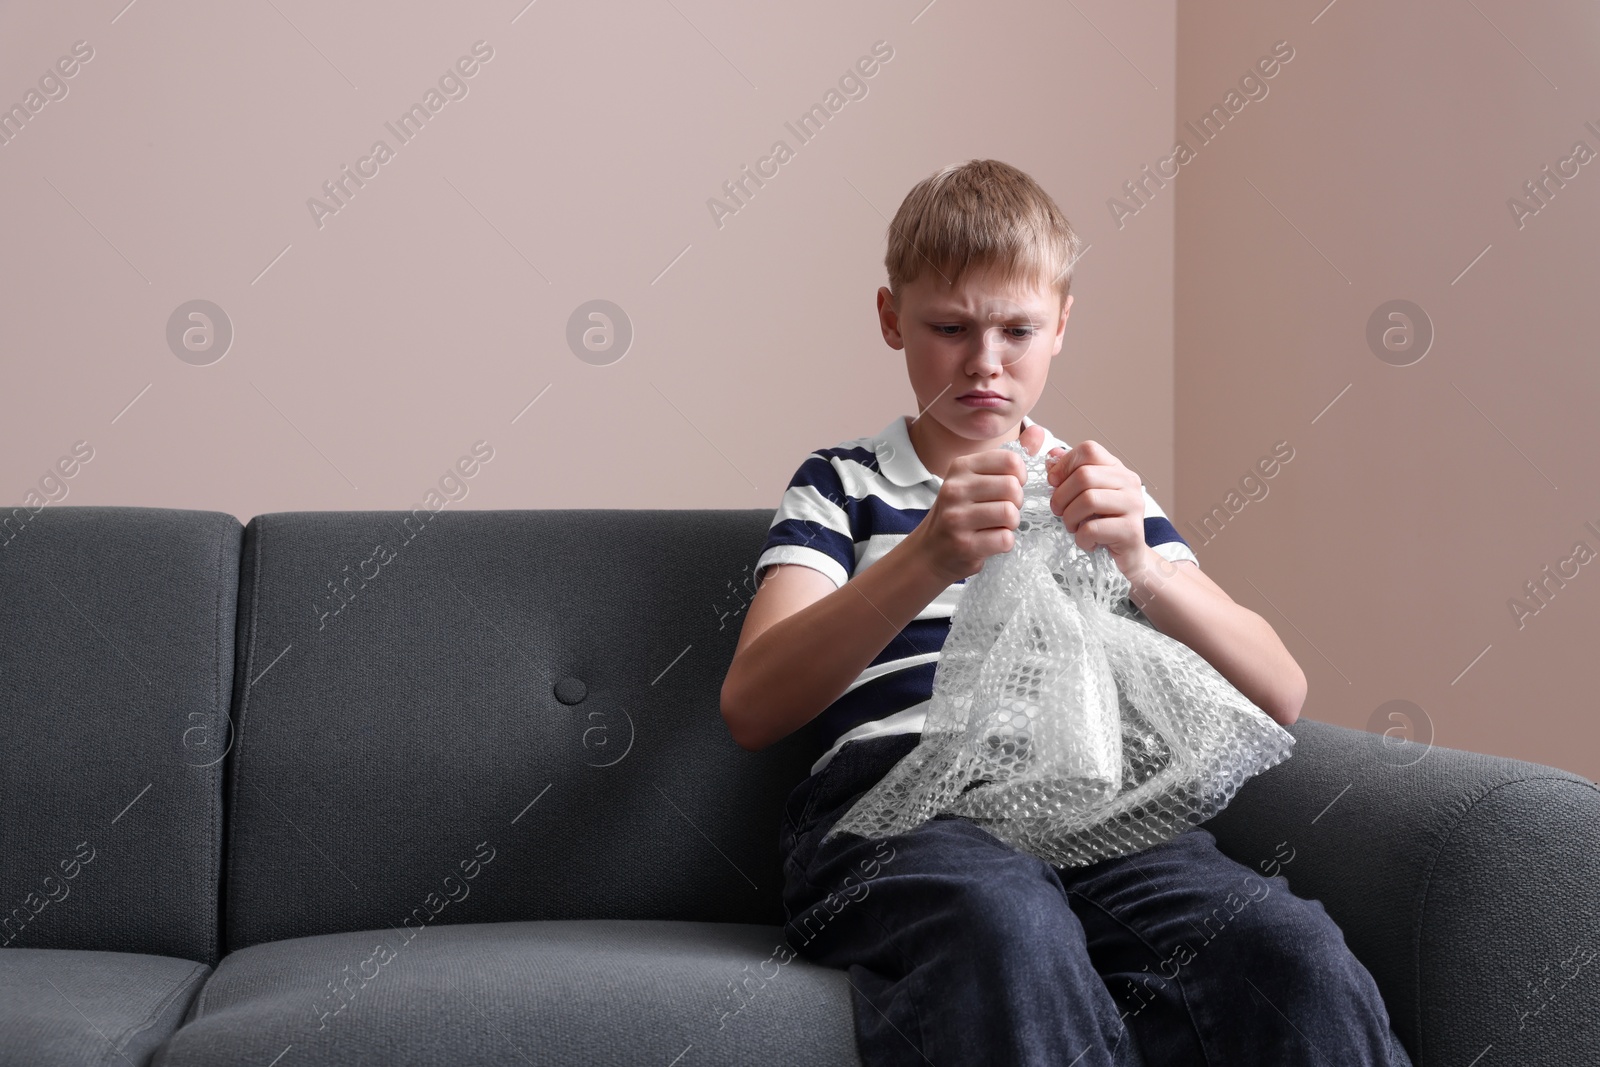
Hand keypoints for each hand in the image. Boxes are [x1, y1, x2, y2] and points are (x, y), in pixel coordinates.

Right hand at [910, 423, 1054, 583]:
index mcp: (961, 467)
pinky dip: (1004, 543)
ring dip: (1011, 524)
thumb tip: (1038, 431)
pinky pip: (1004, 539)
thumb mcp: (977, 479)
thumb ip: (1009, 458)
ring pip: (1010, 514)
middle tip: (1002, 510)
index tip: (1009, 488)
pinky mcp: (963, 544)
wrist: (930, 551)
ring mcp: (957, 517)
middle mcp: (955, 488)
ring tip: (996, 526)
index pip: (1011, 461)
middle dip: (1016, 503)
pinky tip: (990, 541)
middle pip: (1013, 488)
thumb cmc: (960, 512)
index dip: (1019, 477)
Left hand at [1043, 439, 1147, 572]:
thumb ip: (1069, 474)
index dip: (1065, 464)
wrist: (1128, 555)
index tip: (1054, 483)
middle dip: (1061, 496)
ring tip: (1073, 527)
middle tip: (1057, 511)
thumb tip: (1052, 455)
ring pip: (1088, 500)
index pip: (1089, 450)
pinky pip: (1093, 528)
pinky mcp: (1131, 530)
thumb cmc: (1102, 523)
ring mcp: (1133, 505)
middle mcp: (1129, 482)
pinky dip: (1082, 538)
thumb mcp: (1084, 495)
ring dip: (1070, 518)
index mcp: (1116, 469)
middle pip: (1084, 476)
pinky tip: (1087, 542)